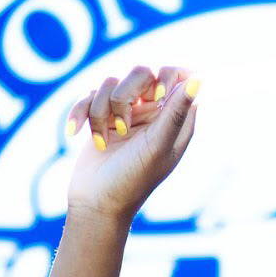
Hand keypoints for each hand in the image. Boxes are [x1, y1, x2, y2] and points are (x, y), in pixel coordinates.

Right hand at [65, 65, 198, 222]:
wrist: (96, 204)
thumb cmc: (133, 180)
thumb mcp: (158, 146)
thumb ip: (176, 112)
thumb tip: (200, 78)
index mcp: (174, 120)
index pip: (180, 75)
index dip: (168, 77)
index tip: (157, 97)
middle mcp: (152, 112)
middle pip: (141, 72)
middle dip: (124, 97)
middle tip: (123, 128)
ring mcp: (125, 113)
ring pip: (110, 83)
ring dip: (100, 112)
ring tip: (103, 142)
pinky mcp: (101, 117)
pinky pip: (89, 96)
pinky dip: (80, 113)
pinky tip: (75, 133)